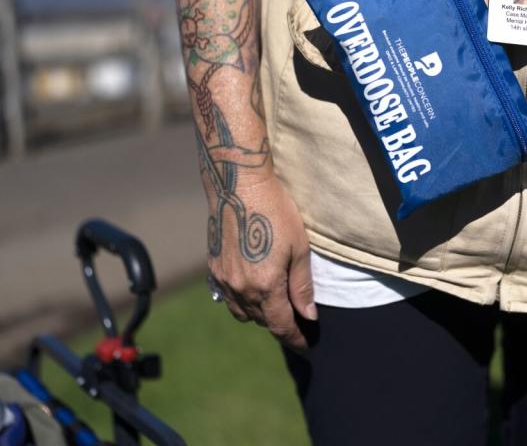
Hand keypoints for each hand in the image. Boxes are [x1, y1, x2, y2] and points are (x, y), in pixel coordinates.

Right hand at [207, 172, 315, 350]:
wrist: (238, 185)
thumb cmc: (275, 212)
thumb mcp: (299, 248)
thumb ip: (302, 286)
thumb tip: (309, 315)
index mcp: (265, 286)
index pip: (280, 325)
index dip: (295, 338)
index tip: (306, 344)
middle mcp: (240, 288)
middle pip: (261, 320)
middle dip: (279, 324)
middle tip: (296, 320)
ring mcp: (223, 279)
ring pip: (241, 312)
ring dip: (259, 314)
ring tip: (276, 306)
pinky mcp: (212, 267)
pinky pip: (227, 296)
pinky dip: (241, 300)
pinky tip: (253, 290)